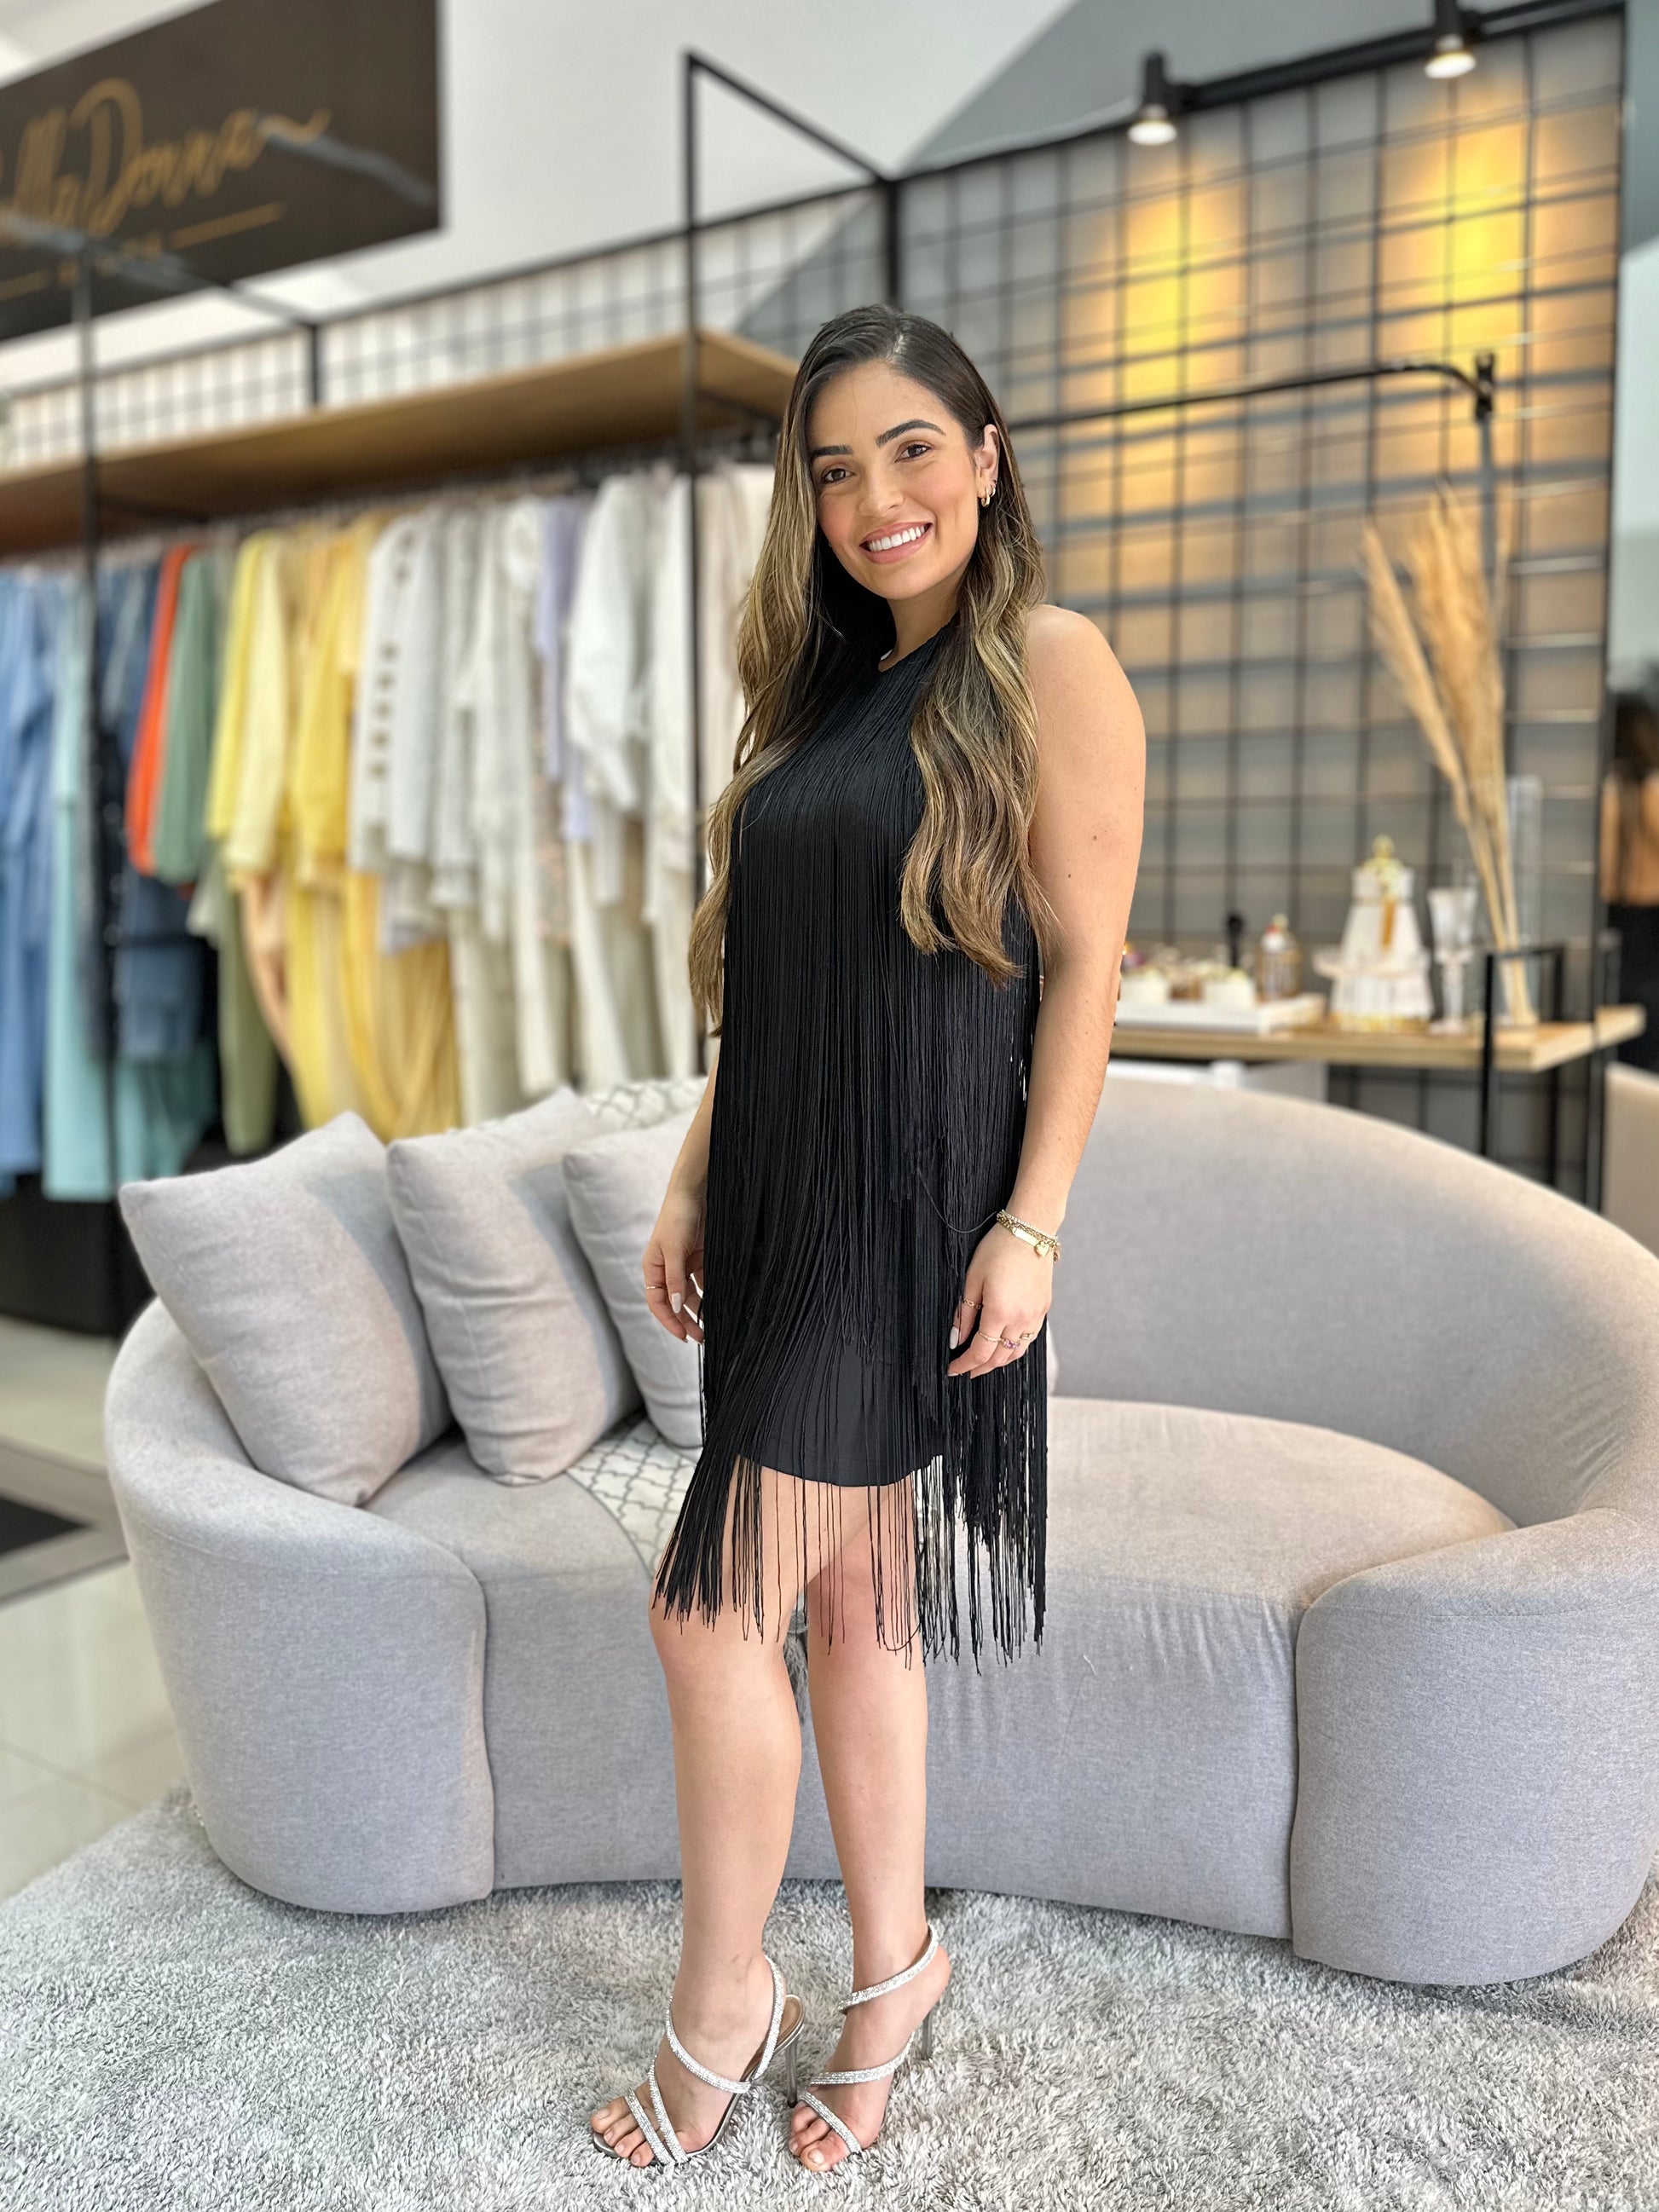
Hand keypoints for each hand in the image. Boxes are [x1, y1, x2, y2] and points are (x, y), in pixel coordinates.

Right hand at [643, 1181, 704, 1342]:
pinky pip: (704, 1283)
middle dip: (686, 1321)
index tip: (684, 1336)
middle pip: (675, 1303)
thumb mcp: (674, 1250)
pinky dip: (710, 1294)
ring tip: (713, 1326)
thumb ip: (675, 1279)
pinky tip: (720, 1305)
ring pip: (691, 1296)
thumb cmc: (678, 1217)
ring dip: (700, 1310)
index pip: (657, 1303)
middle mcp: (667, 1270)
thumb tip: (676, 1308)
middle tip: (701, 1338)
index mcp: (653, 1268)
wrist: (696, 1192)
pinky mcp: (700, 1260)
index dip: (669, 1321)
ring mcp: (684, 1266)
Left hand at [946, 1222, 1050, 1377]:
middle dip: (980, 1368)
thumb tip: (956, 1339)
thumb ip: (964, 1313)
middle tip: (966, 1370)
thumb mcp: (972, 1279)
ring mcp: (1035, 1316)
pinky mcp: (1043, 1309)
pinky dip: (1015, 1348)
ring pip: (1017, 1353)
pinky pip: (1029, 1339)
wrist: (1030, 1231)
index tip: (953, 1370)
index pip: (980, 1352)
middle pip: (999, 1358)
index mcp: (1000, 1312)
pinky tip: (1005, 1345)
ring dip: (999, 1362)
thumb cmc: (998, 1249)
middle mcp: (1021, 1319)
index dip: (965, 1365)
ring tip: (984, 1362)